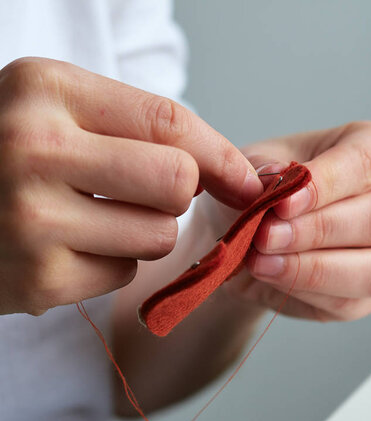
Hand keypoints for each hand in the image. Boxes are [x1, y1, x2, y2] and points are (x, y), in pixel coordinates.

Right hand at [0, 57, 261, 315]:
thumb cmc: (16, 150)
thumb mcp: (65, 110)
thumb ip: (146, 129)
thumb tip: (243, 177)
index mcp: (47, 90)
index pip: (169, 122)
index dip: (221, 156)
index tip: (247, 180)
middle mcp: (33, 149)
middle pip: (177, 181)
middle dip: (177, 193)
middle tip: (144, 190)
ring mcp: (31, 219)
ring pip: (160, 234)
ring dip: (144, 230)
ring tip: (93, 215)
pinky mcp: (38, 280)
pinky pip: (125, 272)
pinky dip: (111, 262)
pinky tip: (70, 245)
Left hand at [200, 121, 370, 321]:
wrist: (257, 233)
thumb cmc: (271, 187)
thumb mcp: (258, 164)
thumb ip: (265, 168)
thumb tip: (277, 176)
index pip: (368, 161)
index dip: (325, 184)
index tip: (283, 203)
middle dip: (318, 230)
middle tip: (266, 235)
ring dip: (313, 268)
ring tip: (262, 261)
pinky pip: (350, 302)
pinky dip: (305, 291)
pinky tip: (271, 276)